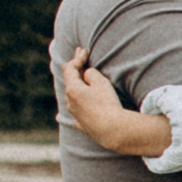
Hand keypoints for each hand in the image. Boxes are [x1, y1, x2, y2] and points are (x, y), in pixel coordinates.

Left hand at [61, 41, 168, 155]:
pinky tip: (77, 106)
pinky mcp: (81, 125)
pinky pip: (77, 112)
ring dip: (77, 85)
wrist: (112, 131)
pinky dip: (78, 105)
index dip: (77, 58)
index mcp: (72, 89)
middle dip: (75, 68)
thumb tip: (86, 74)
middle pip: (70, 81)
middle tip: (80, 56)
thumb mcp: (101, 82)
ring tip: (82, 77)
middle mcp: (69, 102)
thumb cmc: (107, 104)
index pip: (70, 68)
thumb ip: (91, 74)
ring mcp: (74, 114)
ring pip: (72, 96)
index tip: (84, 51)